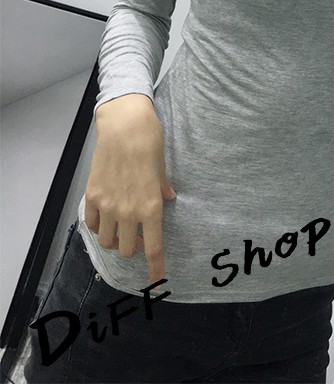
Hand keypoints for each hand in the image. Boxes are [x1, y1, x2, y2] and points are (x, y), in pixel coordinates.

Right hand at [84, 94, 176, 288]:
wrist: (124, 126)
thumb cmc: (149, 143)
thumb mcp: (162, 168)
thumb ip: (162, 188)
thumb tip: (168, 199)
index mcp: (151, 207)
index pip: (154, 247)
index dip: (156, 267)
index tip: (157, 281)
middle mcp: (128, 211)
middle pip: (127, 249)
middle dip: (134, 248)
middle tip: (140, 236)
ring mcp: (107, 206)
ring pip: (107, 241)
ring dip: (116, 239)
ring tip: (123, 227)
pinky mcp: (92, 197)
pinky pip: (92, 224)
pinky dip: (99, 226)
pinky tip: (107, 217)